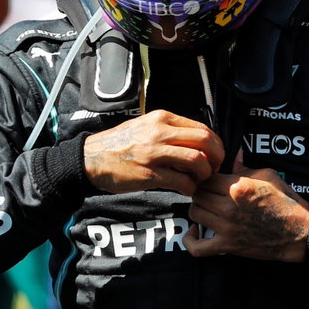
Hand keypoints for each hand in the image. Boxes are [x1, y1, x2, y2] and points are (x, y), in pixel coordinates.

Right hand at [82, 110, 224, 195]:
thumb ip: (171, 130)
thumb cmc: (121, 144)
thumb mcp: (146, 126)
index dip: (216, 144)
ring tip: (199, 180)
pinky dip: (190, 188)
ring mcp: (154, 153)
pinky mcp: (149, 174)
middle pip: (205, 142)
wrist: (91, 158)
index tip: (216, 156)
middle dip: (217, 158)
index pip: (202, 128)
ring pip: (197, 162)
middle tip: (214, 169)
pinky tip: (186, 189)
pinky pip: (182, 182)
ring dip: (205, 175)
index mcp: (162, 118)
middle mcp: (160, 132)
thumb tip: (200, 142)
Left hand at [185, 153, 308, 261]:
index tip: (211, 180)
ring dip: (198, 209)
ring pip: (194, 213)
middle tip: (208, 193)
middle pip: (197, 194)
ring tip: (206, 208)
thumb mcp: (269, 176)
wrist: (299, 232)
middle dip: (201, 191)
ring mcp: (227, 227)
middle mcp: (229, 206)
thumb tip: (234, 154)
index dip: (207, 177)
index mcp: (238, 187)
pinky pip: (198, 247)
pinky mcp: (228, 245)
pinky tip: (193, 232)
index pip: (206, 178)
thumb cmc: (286, 202)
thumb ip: (245, 167)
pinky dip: (190, 240)